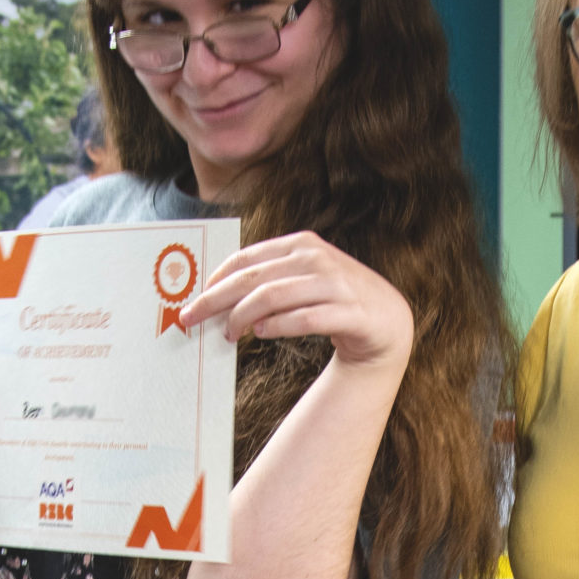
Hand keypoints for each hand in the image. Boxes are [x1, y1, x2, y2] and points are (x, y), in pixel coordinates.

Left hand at [180, 232, 414, 374]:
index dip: (215, 280)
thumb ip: (270, 280)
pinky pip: (304, 319)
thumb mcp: (303, 279)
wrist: (388, 321)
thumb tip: (219, 296)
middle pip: (252, 279)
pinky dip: (278, 327)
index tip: (193, 300)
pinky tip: (260, 334)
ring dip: (243, 317)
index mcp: (301, 244)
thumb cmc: (335, 301)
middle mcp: (316, 259)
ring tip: (228, 334)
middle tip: (191, 318)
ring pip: (273, 297)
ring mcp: (335, 284)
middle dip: (216, 299)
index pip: (246, 259)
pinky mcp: (349, 312)